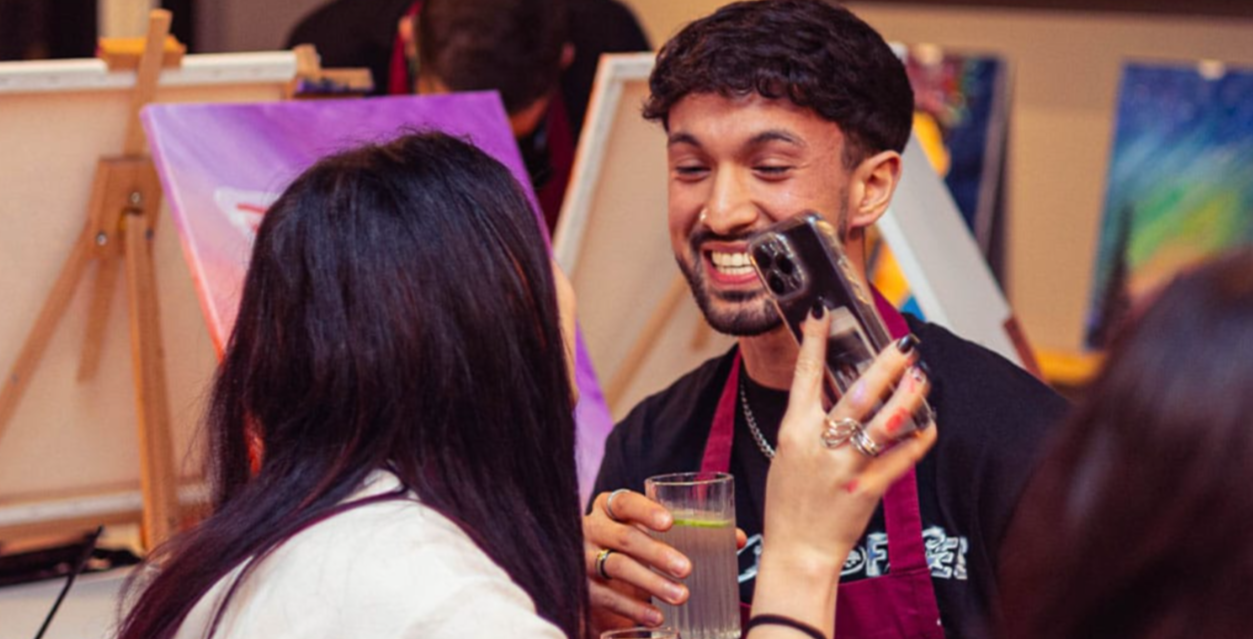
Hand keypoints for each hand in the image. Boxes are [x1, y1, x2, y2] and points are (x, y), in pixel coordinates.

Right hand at [583, 489, 691, 631]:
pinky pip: (607, 597)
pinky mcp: (582, 588)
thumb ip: (691, 532)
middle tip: (687, 568)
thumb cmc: (633, 547)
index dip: (645, 511)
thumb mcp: (651, 534)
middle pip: (624, 538)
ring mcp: (584, 559)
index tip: (670, 522)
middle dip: (657, 553)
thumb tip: (736, 538)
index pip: (624, 502)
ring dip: (651, 583)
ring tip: (681, 596)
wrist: (596, 578)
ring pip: (616, 567)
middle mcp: (592, 529)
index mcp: (609, 507)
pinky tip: (657, 616)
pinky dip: (634, 608)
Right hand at [750, 310, 936, 635]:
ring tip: (924, 376)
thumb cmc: (789, 501)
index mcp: (794, 432)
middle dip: (885, 365)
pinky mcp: (867, 489)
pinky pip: (900, 459)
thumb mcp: (787, 453)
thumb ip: (808, 422)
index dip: (813, 342)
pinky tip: (930, 425)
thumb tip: (832, 389)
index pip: (803, 376)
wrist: (796, 550)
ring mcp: (845, 467)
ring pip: (884, 423)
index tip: (822, 312)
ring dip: (909, 396)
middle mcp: (819, 445)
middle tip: (905, 344)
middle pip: (857, 395)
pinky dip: (918, 440)